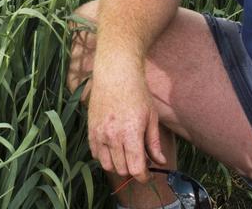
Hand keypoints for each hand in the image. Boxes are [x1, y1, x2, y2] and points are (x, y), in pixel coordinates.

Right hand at [87, 64, 165, 183]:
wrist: (116, 74)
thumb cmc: (137, 94)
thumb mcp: (151, 118)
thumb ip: (154, 143)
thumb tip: (160, 162)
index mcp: (131, 134)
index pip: (136, 169)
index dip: (144, 177)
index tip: (148, 175)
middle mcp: (113, 137)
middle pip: (122, 170)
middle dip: (133, 170)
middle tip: (140, 160)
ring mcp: (99, 134)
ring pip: (107, 165)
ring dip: (118, 165)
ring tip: (126, 155)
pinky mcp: (90, 130)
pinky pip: (95, 154)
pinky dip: (105, 156)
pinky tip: (114, 148)